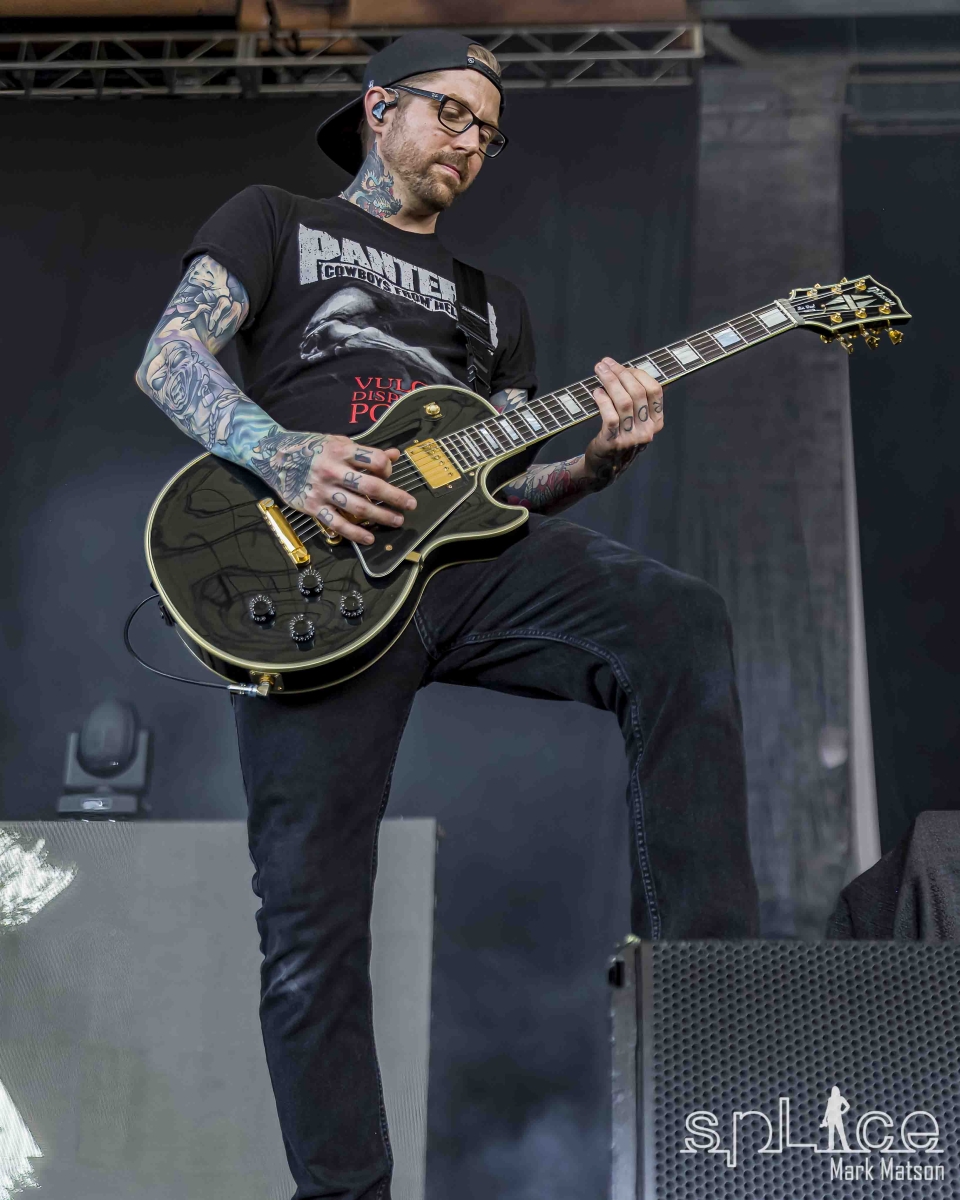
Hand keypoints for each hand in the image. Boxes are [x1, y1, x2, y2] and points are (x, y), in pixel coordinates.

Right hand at [252, 431, 416, 545]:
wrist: (272, 455)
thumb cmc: (309, 447)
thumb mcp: (337, 442)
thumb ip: (365, 451)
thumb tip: (395, 455)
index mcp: (341, 450)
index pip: (375, 461)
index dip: (388, 469)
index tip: (389, 475)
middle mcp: (333, 470)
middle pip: (372, 487)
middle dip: (395, 497)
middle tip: (410, 505)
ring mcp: (322, 490)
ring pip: (358, 507)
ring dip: (381, 516)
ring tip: (396, 521)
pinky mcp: (312, 507)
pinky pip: (337, 523)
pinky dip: (355, 533)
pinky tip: (369, 538)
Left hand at [584, 357, 663, 486]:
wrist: (604, 467)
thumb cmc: (619, 436)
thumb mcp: (635, 421)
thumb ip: (636, 400)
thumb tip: (624, 370)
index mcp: (656, 422)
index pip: (654, 390)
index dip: (638, 374)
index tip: (622, 367)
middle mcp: (647, 431)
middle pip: (638, 392)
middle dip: (620, 373)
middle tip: (604, 364)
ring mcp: (631, 438)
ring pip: (624, 402)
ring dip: (610, 381)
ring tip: (599, 371)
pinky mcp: (614, 443)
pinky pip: (610, 416)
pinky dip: (603, 400)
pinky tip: (596, 392)